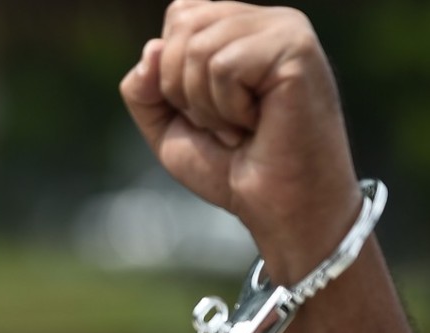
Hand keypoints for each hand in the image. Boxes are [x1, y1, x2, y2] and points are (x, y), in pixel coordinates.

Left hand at [120, 0, 362, 282]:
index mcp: (240, 28)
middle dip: (183, 89)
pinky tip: (258, 124)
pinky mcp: (296, 48)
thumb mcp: (167, 126)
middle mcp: (266, 20)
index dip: (171, 72)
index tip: (207, 111)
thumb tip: (153, 48)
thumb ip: (143, 88)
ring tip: (241, 126)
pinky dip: (228, 108)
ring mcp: (285, 29)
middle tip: (223, 123)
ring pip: (198, 47)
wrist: (275, 206)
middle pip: (182, 24)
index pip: (180, 13)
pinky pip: (224, 66)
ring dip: (207, 105)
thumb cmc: (230, 167)